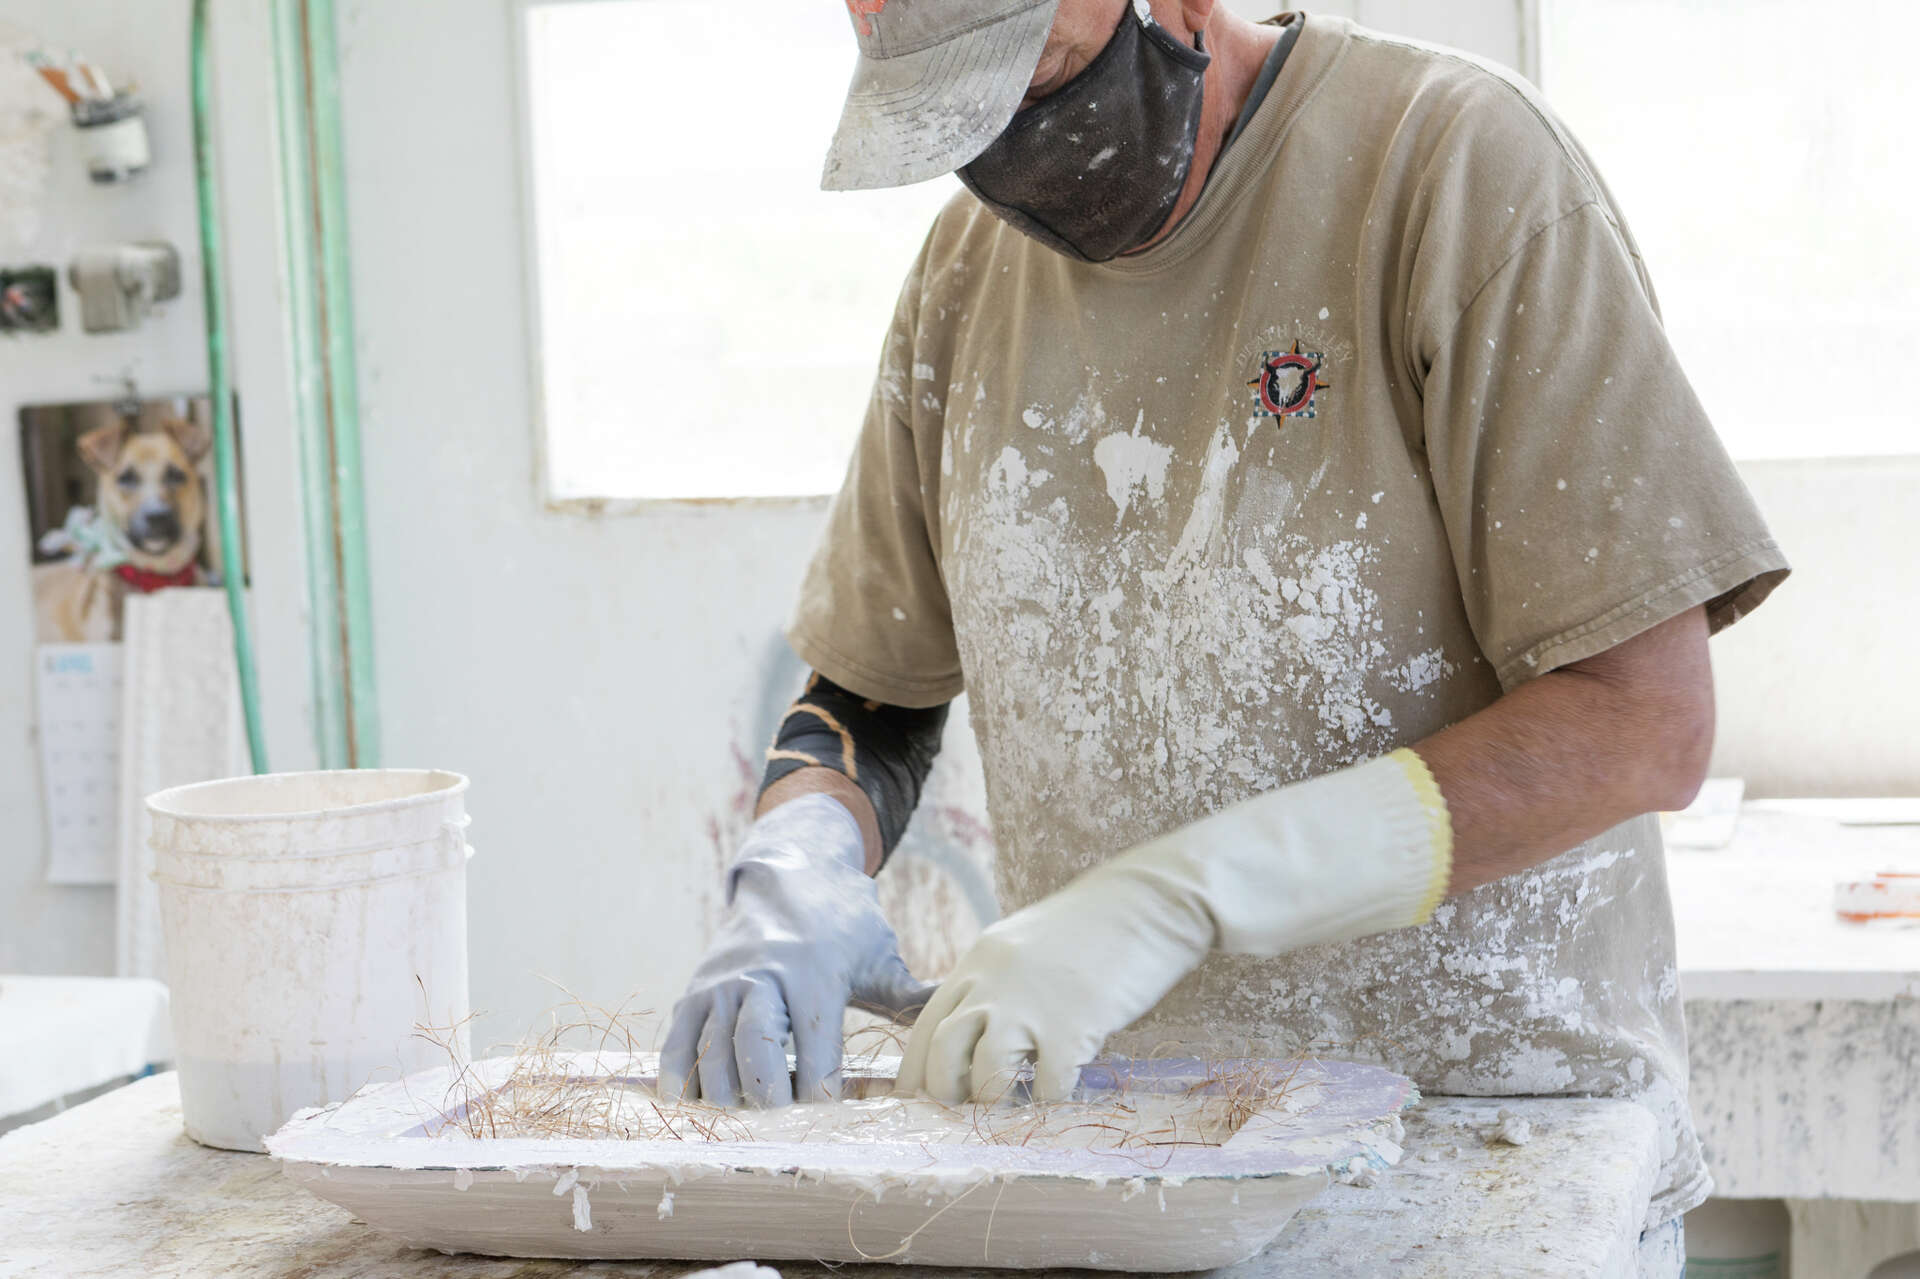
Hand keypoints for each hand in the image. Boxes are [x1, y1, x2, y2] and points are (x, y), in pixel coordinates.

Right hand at [659, 794, 934, 1106]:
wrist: (787, 872)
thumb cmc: (843, 922)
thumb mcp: (880, 953)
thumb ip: (914, 996)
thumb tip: (964, 1021)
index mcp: (813, 970)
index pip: (815, 1045)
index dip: (820, 1089)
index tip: (828, 1114)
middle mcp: (761, 974)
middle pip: (754, 1048)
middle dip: (769, 1096)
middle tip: (784, 1121)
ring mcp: (721, 983)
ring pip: (711, 1052)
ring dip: (727, 1095)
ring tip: (749, 1114)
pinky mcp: (694, 990)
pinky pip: (677, 1043)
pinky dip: (682, 1079)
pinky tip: (697, 1103)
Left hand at [896, 849, 1212, 1103]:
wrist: (1148, 904)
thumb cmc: (1091, 926)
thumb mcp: (1019, 945)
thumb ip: (991, 983)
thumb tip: (970, 1033)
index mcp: (976, 963)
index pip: (925, 1027)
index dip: (915, 1071)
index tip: (915, 1101)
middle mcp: (991, 985)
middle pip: (944, 1055)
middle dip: (947, 1094)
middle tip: (964, 1111)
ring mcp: (1030, 1008)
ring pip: (986, 1078)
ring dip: (995, 1102)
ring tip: (1012, 1107)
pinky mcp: (1072, 1029)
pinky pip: (1047, 1089)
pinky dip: (1049, 1103)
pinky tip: (1060, 1095)